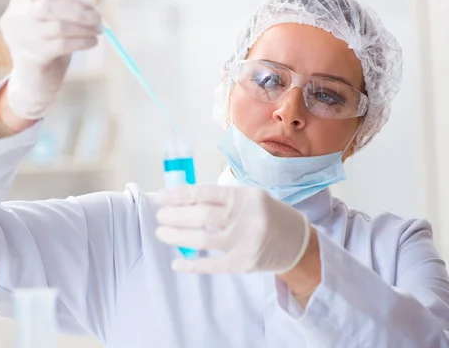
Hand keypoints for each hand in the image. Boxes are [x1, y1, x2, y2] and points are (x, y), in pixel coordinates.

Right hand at [0, 0, 101, 121]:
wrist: (35, 83)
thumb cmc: (48, 47)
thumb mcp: (59, 21)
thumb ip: (73, 0)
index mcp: (20, 3)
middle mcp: (15, 19)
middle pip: (50, 6)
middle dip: (79, 10)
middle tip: (99, 17)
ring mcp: (21, 39)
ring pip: (58, 26)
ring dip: (84, 27)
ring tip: (99, 31)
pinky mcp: (32, 58)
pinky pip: (62, 45)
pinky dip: (82, 41)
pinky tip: (92, 42)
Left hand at [155, 185, 311, 273]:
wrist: (298, 242)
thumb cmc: (268, 215)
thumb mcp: (250, 196)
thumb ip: (221, 197)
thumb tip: (183, 199)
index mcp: (244, 196)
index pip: (203, 193)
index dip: (178, 195)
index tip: (159, 197)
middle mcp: (245, 217)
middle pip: (201, 215)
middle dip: (174, 216)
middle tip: (160, 216)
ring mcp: (245, 241)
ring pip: (203, 239)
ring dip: (177, 236)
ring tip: (161, 233)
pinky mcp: (244, 263)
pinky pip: (213, 265)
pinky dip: (192, 265)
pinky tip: (176, 262)